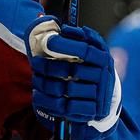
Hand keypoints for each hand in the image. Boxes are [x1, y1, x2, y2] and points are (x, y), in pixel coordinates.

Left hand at [27, 18, 118, 136]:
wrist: (103, 100)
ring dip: (46, 84)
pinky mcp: (91, 111)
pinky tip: (38, 95)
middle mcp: (104, 76)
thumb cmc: (90, 70)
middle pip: (72, 70)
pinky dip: (48, 101)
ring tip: (36, 80)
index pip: (85, 50)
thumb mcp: (90, 52)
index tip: (48, 41)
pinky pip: (66, 107)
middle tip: (35, 64)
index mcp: (103, 58)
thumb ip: (79, 38)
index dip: (66, 45)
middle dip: (50, 67)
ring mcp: (99, 95)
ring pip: (67, 89)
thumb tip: (62, 27)